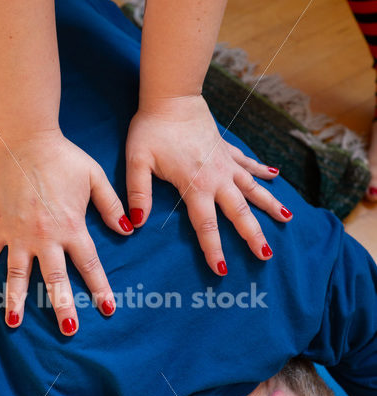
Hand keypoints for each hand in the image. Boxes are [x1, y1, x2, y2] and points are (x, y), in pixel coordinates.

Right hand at [0, 131, 132, 334]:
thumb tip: (129, 230)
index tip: (108, 309)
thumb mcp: (95, 178)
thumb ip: (111, 206)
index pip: (89, 265)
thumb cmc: (62, 157)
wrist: (24, 139)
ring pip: (17, 274)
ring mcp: (17, 233)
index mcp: (71, 227)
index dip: (100, 289)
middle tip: (69, 330)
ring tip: (14, 322)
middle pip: (55, 279)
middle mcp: (45, 236)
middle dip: (63, 307)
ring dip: (16, 299)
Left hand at [125, 95, 291, 274]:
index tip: (222, 269)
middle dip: (253, 235)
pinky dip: (262, 171)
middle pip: (239, 212)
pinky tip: (276, 177)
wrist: (171, 97)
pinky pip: (248, 163)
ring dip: (270, 205)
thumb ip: (138, 193)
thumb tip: (136, 223)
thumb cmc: (151, 130)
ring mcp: (225, 163)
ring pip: (252, 189)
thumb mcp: (138, 162)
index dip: (214, 248)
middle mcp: (216, 178)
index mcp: (195, 186)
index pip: (206, 225)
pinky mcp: (227, 149)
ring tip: (287, 220)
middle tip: (267, 256)